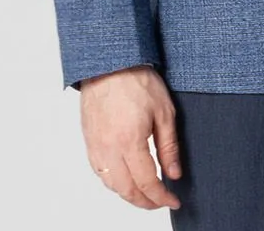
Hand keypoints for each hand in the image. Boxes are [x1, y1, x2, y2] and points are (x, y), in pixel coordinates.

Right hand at [80, 65, 181, 211]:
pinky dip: (113, 182)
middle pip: (126, 190)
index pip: (146, 183)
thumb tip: (174, 174)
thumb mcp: (164, 111)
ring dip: (128, 194)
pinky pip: (99, 171)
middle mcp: (109, 149)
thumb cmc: (137, 80)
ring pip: (111, 184)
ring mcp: (96, 146)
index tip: (173, 200)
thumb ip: (169, 146)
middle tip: (160, 201)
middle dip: (145, 202)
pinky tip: (124, 178)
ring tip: (145, 193)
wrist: (110, 62)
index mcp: (129, 142)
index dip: (161, 197)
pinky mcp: (89, 140)